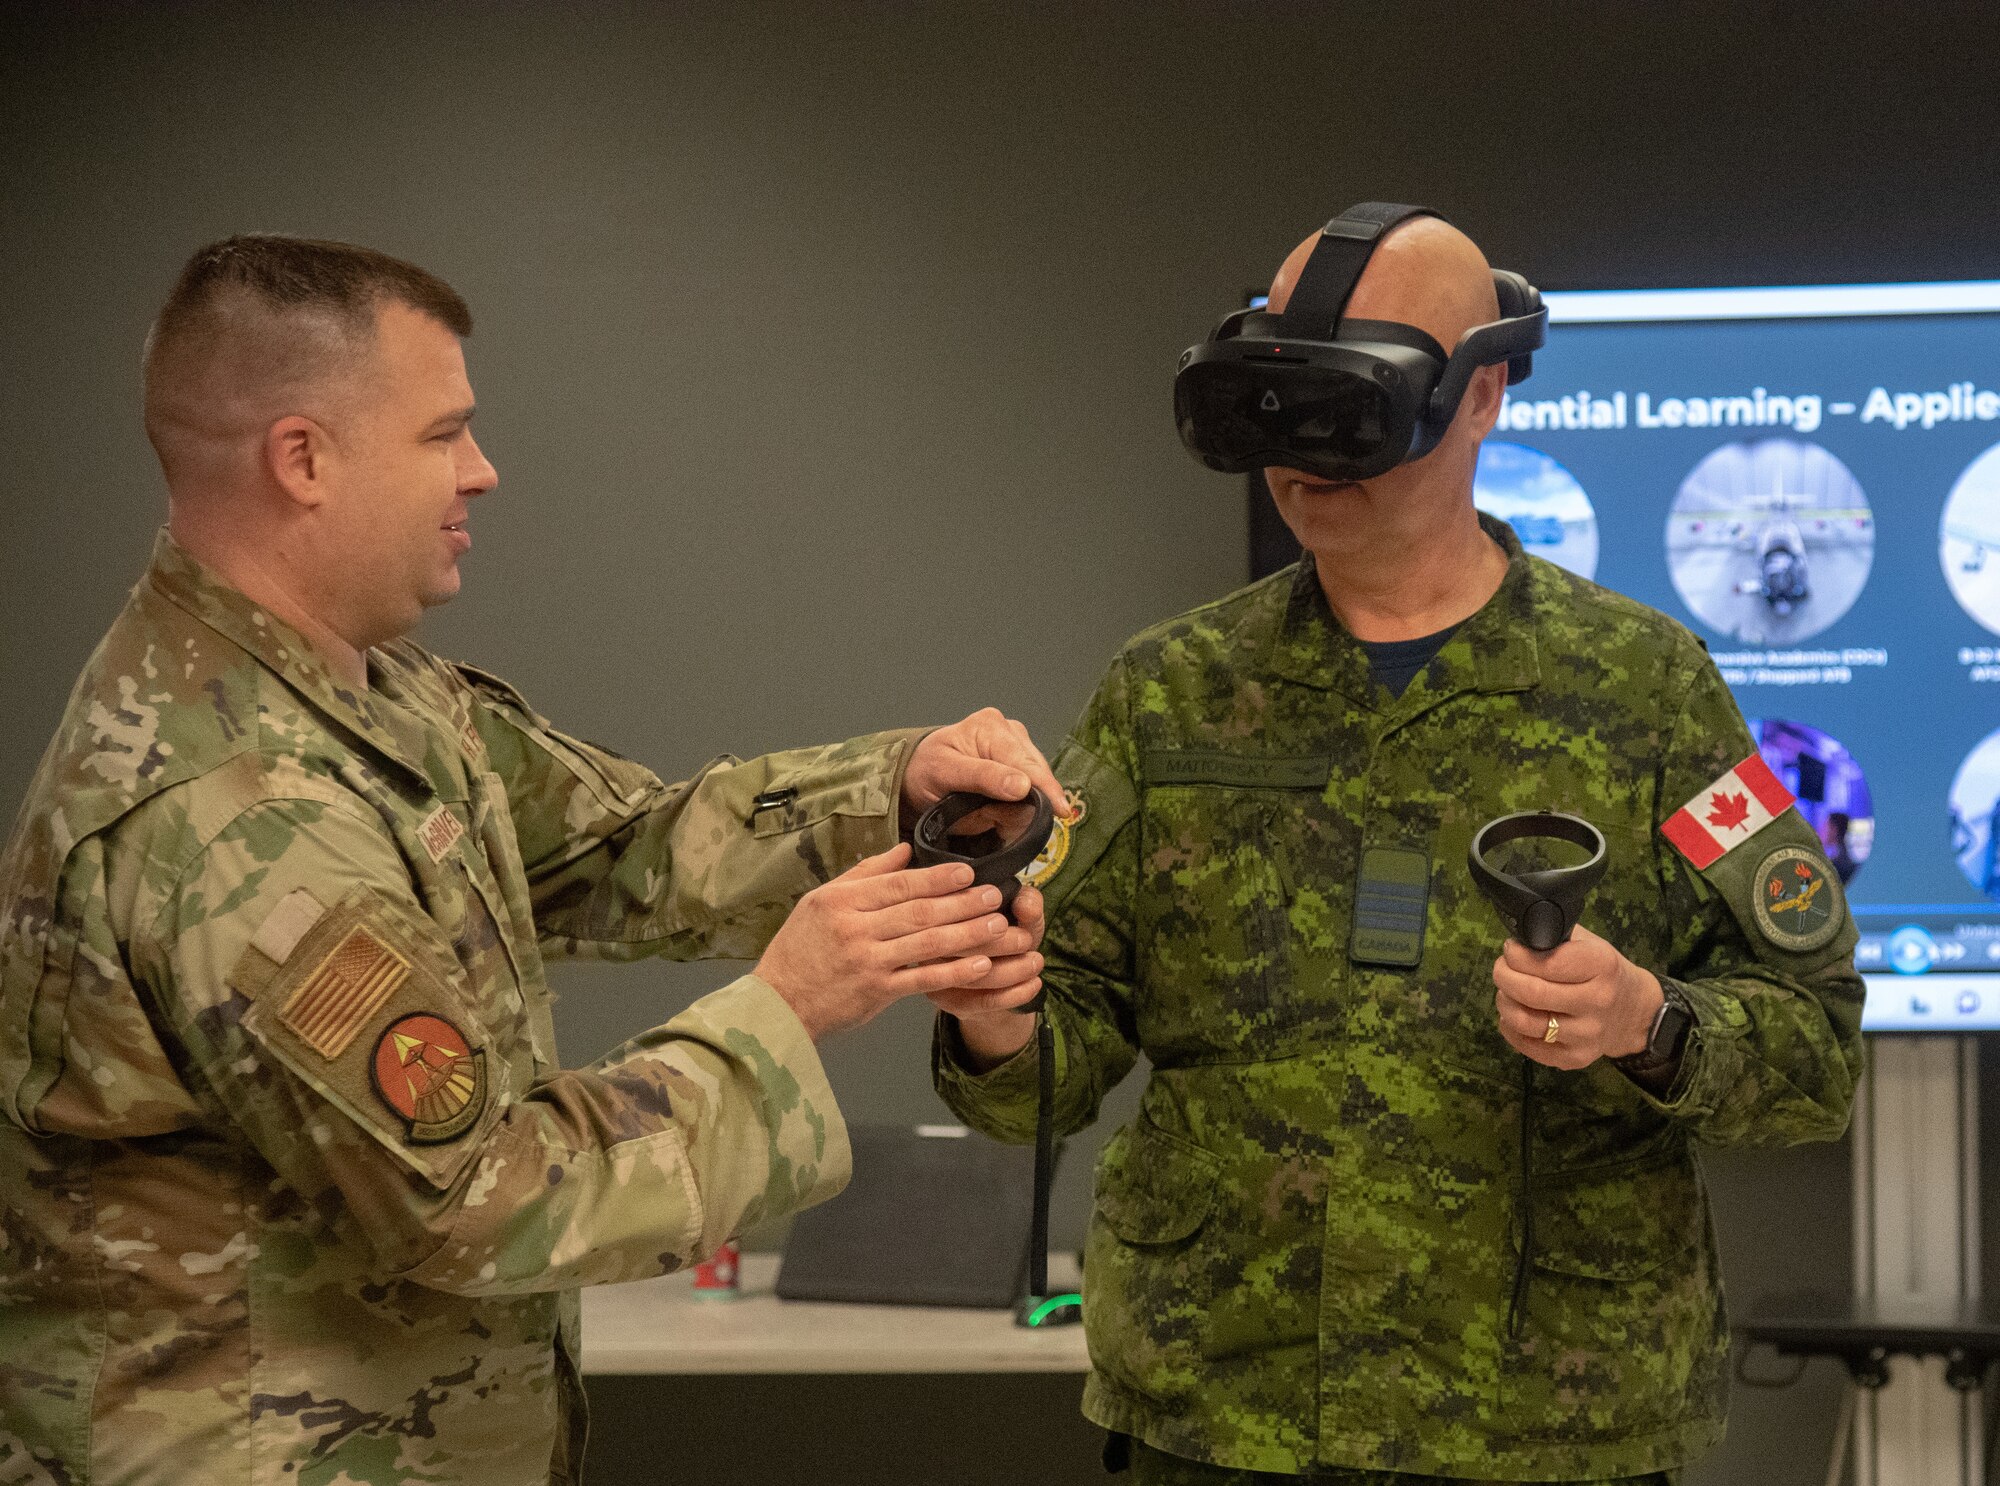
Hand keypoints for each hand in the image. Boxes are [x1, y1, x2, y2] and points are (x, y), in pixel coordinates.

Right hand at [755, 844, 1027, 1041]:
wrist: (779, 1002)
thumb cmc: (800, 949)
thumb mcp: (821, 901)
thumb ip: (865, 875)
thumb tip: (905, 849)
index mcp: (840, 901)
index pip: (898, 884)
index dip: (937, 877)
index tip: (968, 871)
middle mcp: (854, 928)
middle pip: (919, 910)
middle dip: (962, 902)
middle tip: (995, 894)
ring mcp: (867, 961)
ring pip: (927, 942)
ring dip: (968, 933)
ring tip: (998, 924)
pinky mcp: (877, 992)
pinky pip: (923, 979)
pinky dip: (954, 971)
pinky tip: (981, 964)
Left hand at [902, 708, 1067, 831]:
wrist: (919, 774)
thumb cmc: (927, 769)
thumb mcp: (944, 772)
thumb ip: (983, 778)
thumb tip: (1023, 786)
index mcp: (990, 725)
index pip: (1026, 762)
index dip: (1044, 788)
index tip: (1060, 811)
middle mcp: (1010, 732)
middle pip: (1038, 775)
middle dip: (1024, 805)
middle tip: (994, 820)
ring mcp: (1019, 749)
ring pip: (1038, 788)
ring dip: (1020, 810)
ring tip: (989, 814)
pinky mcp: (1021, 767)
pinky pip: (1032, 795)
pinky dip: (1017, 810)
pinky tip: (997, 812)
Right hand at [929, 885, 1047, 1069]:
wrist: (1000, 980)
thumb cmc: (1007, 938)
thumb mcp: (1021, 915)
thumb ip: (1027, 903)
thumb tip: (1023, 904)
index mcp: (938, 911)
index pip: (949, 911)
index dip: (976, 909)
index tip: (1004, 911)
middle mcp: (926, 942)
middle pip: (959, 945)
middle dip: (999, 943)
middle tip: (1026, 940)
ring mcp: (934, 974)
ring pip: (974, 975)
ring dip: (1012, 970)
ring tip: (1036, 962)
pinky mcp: (948, 1000)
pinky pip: (983, 1000)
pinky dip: (1014, 993)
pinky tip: (1033, 984)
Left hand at [1491, 924, 1662, 1071]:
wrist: (1634, 1012)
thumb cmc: (1602, 972)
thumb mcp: (1589, 943)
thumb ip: (1555, 938)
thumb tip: (1516, 941)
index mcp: (1602, 966)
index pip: (1547, 962)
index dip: (1517, 955)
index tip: (1510, 949)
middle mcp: (1597, 1002)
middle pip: (1531, 992)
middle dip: (1504, 976)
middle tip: (1502, 968)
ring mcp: (1587, 1034)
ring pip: (1523, 1021)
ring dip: (1504, 1002)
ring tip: (1506, 991)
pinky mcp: (1575, 1058)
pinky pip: (1526, 1045)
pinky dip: (1509, 1027)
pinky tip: (1514, 1013)